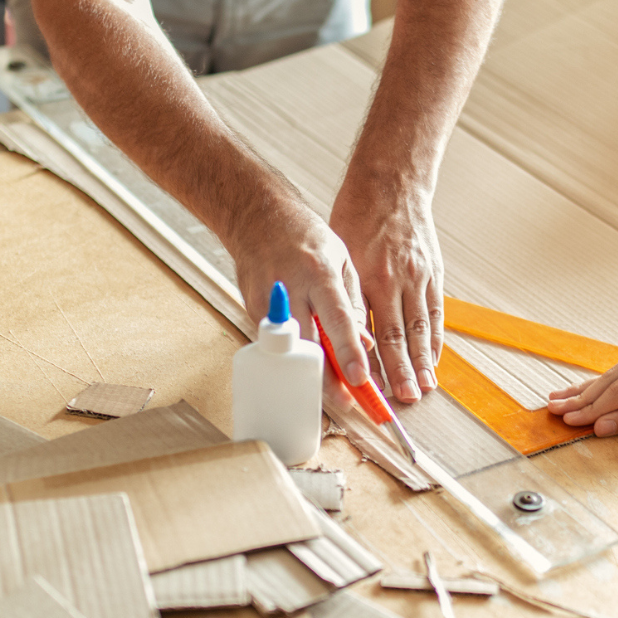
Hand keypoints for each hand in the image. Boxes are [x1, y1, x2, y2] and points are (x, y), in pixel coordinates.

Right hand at [231, 194, 373, 388]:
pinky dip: (294, 355)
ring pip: (288, 350)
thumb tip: (364, 342)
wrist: (255, 216)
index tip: (359, 379)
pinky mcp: (252, 310)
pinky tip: (309, 363)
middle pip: (308, 345)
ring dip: (309, 374)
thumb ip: (354, 302)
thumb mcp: (342, 258)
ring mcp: (267, 302)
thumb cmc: (303, 235)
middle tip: (346, 401)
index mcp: (318, 273)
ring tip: (332, 391)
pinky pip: (277, 341)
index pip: (337, 320)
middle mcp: (290, 289)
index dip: (348, 352)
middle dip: (326, 379)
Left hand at [329, 178, 441, 403]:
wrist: (392, 183)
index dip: (367, 361)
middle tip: (401, 400)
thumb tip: (336, 333)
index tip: (365, 386)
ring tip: (422, 389)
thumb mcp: (338, 253)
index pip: (366, 330)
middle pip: (397, 336)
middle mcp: (395, 279)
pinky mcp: (433, 273)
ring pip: (420, 329)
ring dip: (421, 363)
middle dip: (400, 372)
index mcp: (367, 275)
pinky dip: (434, 340)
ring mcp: (418, 277)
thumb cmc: (357, 216)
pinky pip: (435, 314)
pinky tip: (432, 359)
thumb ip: (341, 293)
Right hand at [546, 333, 617, 435]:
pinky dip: (605, 386)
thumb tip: (599, 428)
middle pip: (612, 378)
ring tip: (557, 400)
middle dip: (582, 398)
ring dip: (587, 391)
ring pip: (614, 374)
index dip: (592, 409)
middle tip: (553, 411)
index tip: (569, 422)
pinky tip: (581, 391)